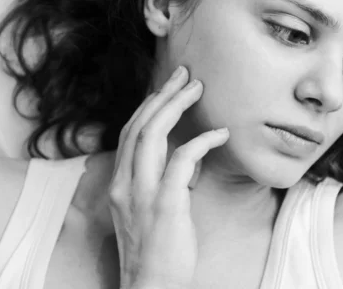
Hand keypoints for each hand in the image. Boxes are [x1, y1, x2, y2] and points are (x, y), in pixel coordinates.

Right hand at [108, 66, 228, 288]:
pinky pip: (182, 160)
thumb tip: (189, 156)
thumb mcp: (152, 208)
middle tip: (184, 75)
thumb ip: (165, 179)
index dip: (149, 105)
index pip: (130, 132)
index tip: (168, 87)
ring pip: (152, 134)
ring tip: (197, 89)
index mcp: (121, 183)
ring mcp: (142, 193)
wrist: (151, 286)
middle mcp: (125, 183)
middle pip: (139, 125)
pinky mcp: (165, 204)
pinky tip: (221, 134)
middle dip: (162, 95)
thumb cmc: (158, 249)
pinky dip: (202, 141)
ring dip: (175, 106)